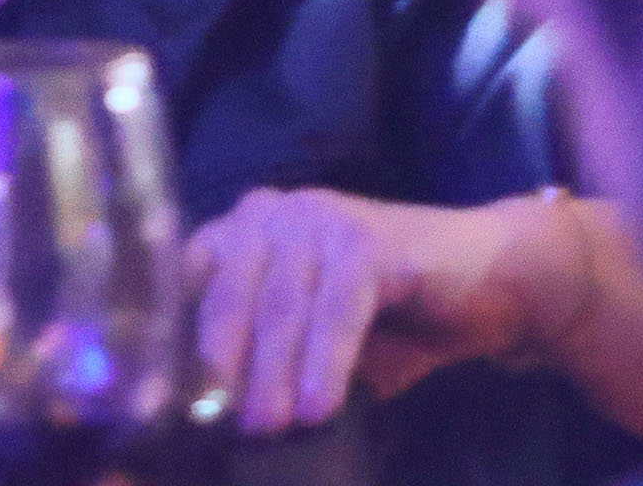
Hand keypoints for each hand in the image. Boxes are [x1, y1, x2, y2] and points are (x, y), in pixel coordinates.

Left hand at [188, 189, 560, 433]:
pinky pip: (340, 304)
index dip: (168, 344)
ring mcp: (323, 218)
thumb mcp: (306, 352)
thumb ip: (255, 369)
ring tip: (269, 428)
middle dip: (220, 368)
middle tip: (218, 427)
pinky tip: (323, 404)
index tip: (154, 409)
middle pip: (229, 294)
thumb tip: (195, 425)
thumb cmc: (386, 326)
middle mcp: (273, 214)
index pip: (186, 284)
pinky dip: (327, 358)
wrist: (488, 285)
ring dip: (273, 372)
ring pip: (283, 302)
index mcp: (243, 236)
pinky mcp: (371, 238)